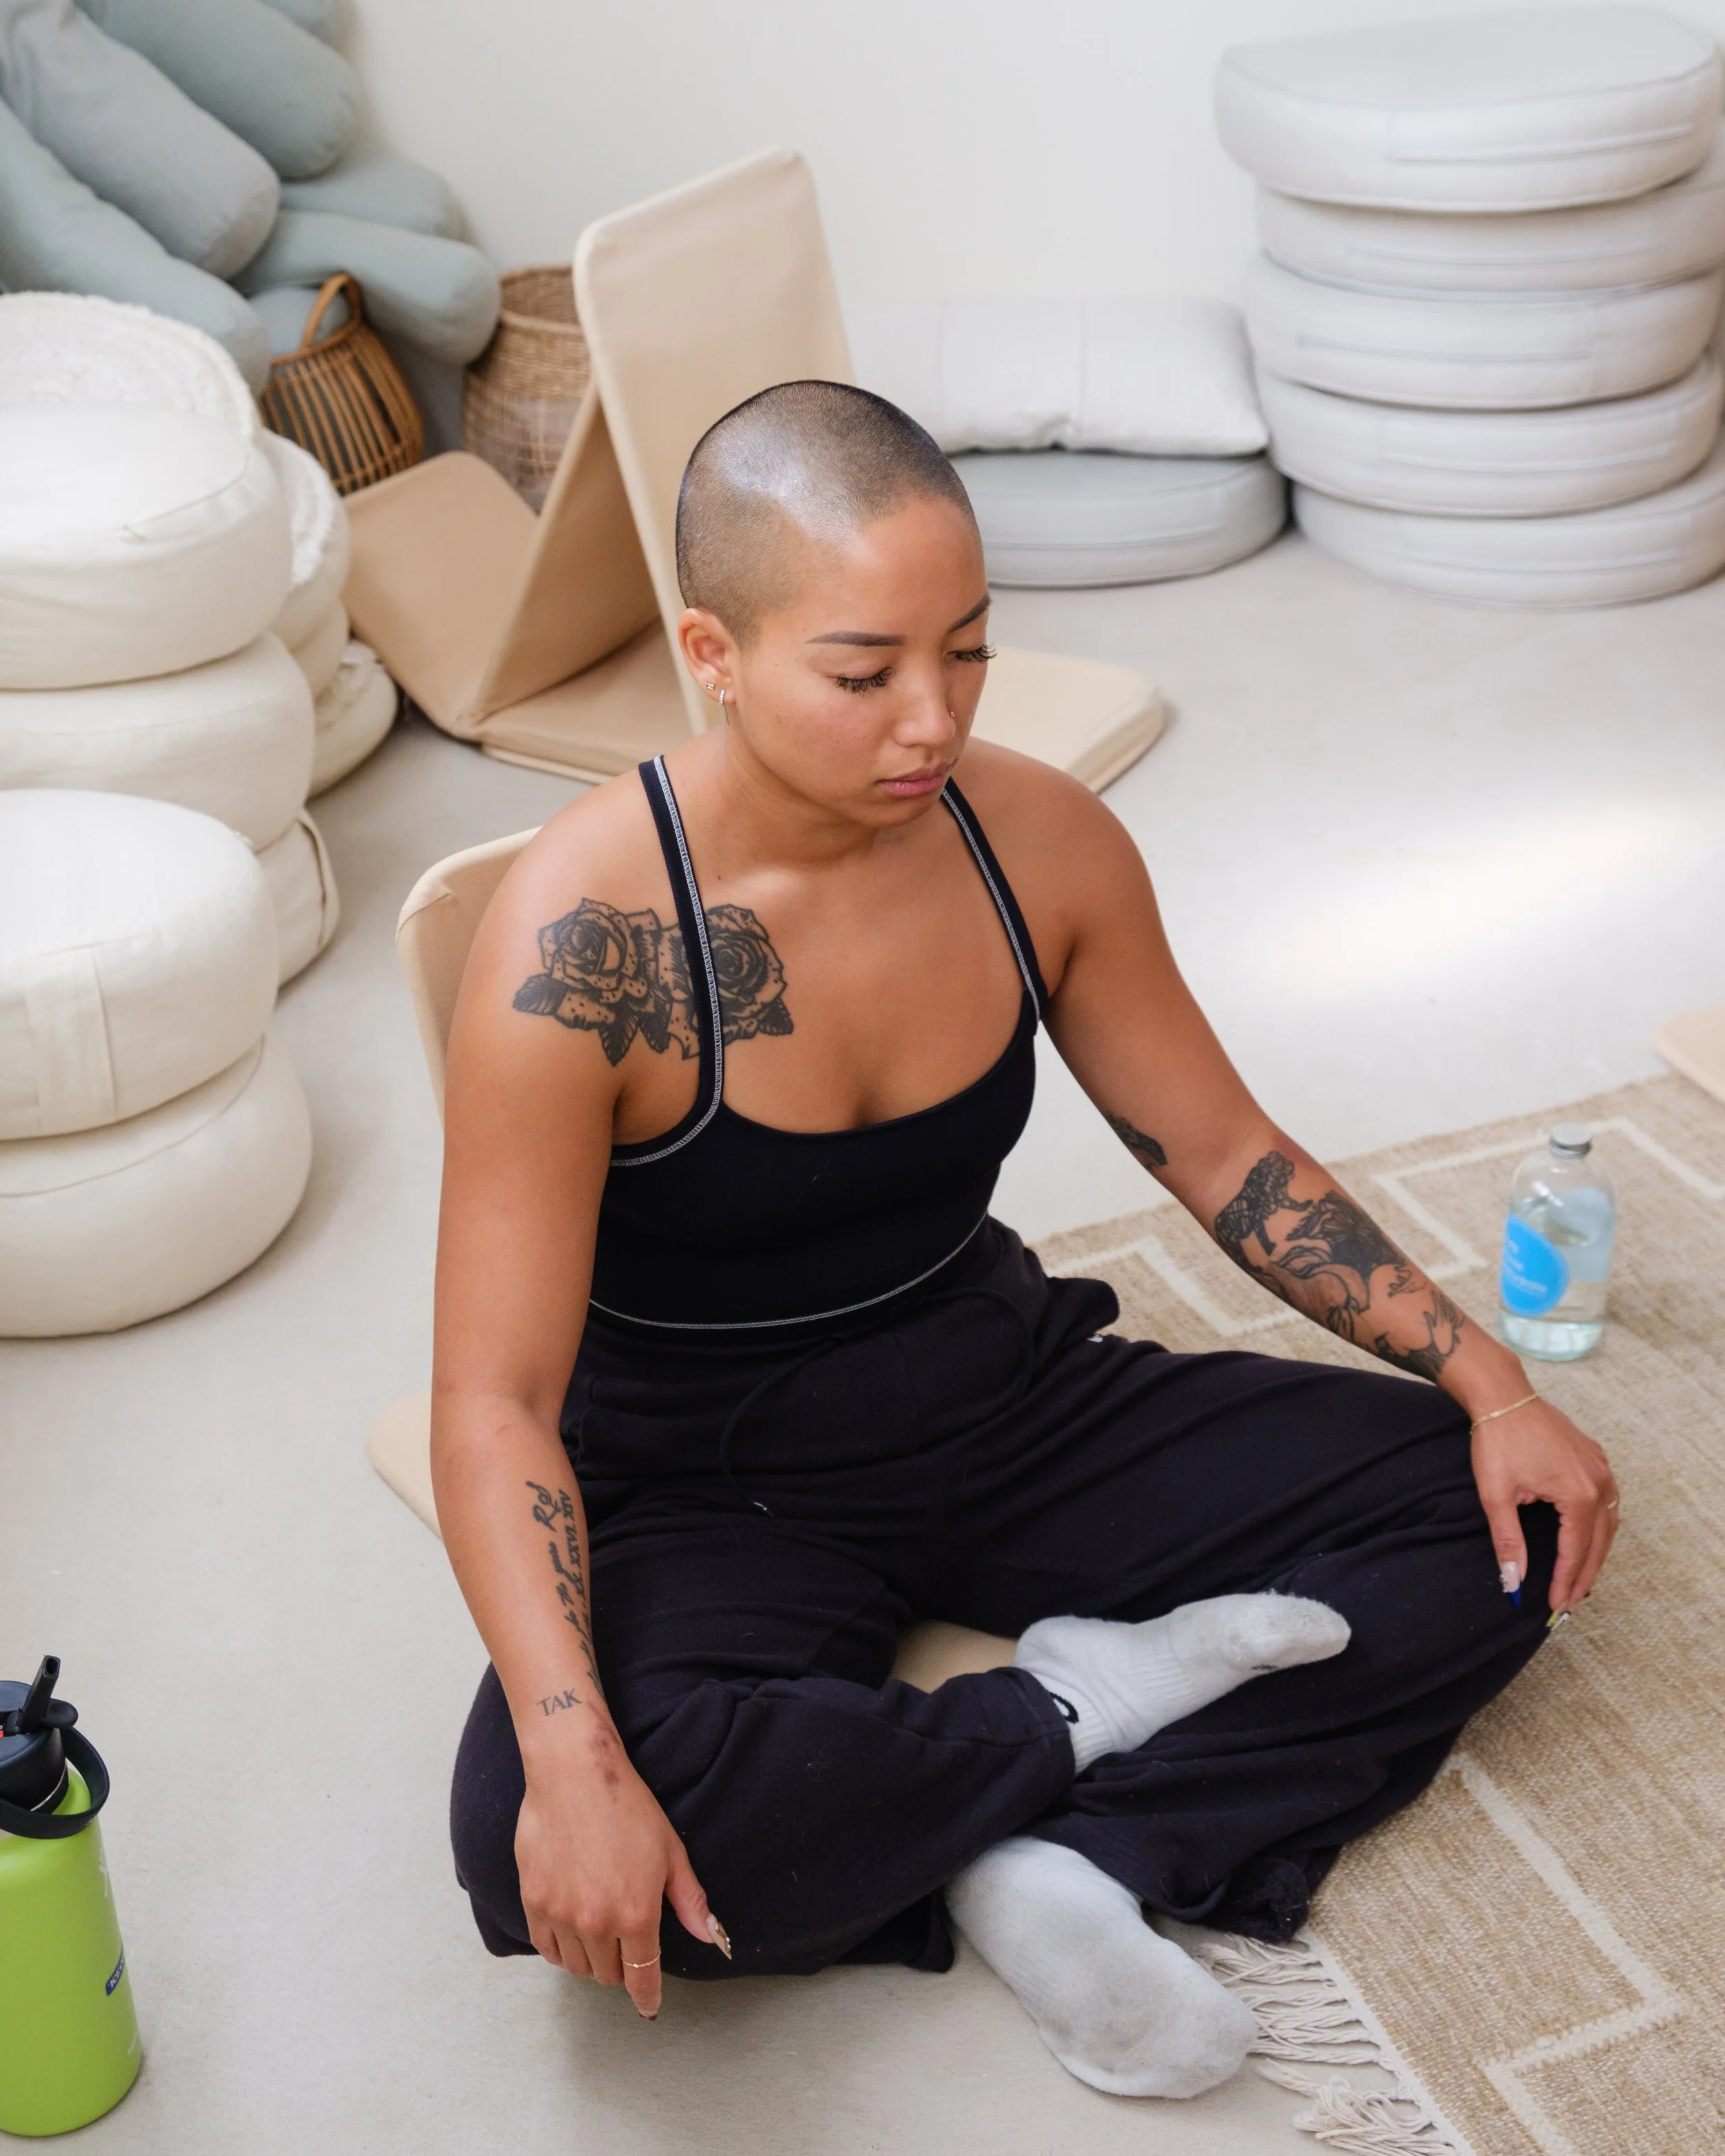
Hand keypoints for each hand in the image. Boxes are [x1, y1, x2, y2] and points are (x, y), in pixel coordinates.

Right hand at [515, 1719, 722, 2016]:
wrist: (574, 1773)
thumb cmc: (627, 1806)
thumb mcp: (670, 1850)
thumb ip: (690, 1900)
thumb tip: (711, 1938)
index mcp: (636, 1914)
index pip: (642, 1977)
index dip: (647, 1997)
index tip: (649, 2007)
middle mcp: (597, 1922)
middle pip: (608, 1975)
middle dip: (620, 1966)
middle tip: (624, 1939)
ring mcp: (561, 1915)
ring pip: (576, 1967)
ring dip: (590, 1959)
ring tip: (598, 1931)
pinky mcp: (534, 1902)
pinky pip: (546, 1948)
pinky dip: (560, 1948)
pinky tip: (570, 1929)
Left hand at [1470, 1398, 1617, 1613]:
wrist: (1503, 1395)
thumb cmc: (1497, 1441)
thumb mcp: (1496, 1495)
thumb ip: (1508, 1542)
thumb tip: (1513, 1582)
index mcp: (1578, 1495)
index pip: (1576, 1551)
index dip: (1566, 1581)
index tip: (1557, 1605)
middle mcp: (1600, 1483)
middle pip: (1598, 1542)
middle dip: (1584, 1575)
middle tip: (1570, 1602)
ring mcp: (1601, 1468)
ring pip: (1607, 1523)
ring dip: (1595, 1553)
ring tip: (1579, 1579)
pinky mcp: (1595, 1457)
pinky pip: (1606, 1501)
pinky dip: (1598, 1526)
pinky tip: (1587, 1539)